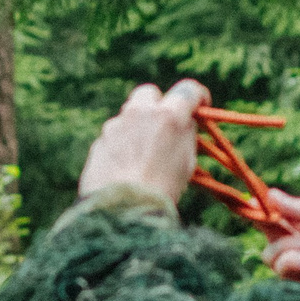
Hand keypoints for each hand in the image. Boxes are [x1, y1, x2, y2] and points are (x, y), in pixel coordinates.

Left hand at [79, 80, 211, 205]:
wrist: (123, 210)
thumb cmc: (161, 190)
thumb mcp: (186, 162)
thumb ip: (185, 135)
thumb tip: (184, 125)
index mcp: (169, 116)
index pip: (188, 90)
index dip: (197, 97)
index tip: (199, 106)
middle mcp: (140, 113)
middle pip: (149, 94)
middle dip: (157, 105)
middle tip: (163, 125)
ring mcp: (116, 125)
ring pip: (128, 116)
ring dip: (137, 127)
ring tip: (143, 155)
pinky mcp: (100, 141)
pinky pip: (113, 137)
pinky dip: (121, 146)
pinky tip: (125, 168)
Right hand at [261, 189, 299, 300]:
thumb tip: (272, 195)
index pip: (289, 216)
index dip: (270, 208)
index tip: (252, 200)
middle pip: (274, 233)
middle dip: (269, 223)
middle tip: (261, 213)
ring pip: (272, 252)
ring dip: (289, 248)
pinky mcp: (297, 289)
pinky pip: (280, 268)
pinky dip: (293, 263)